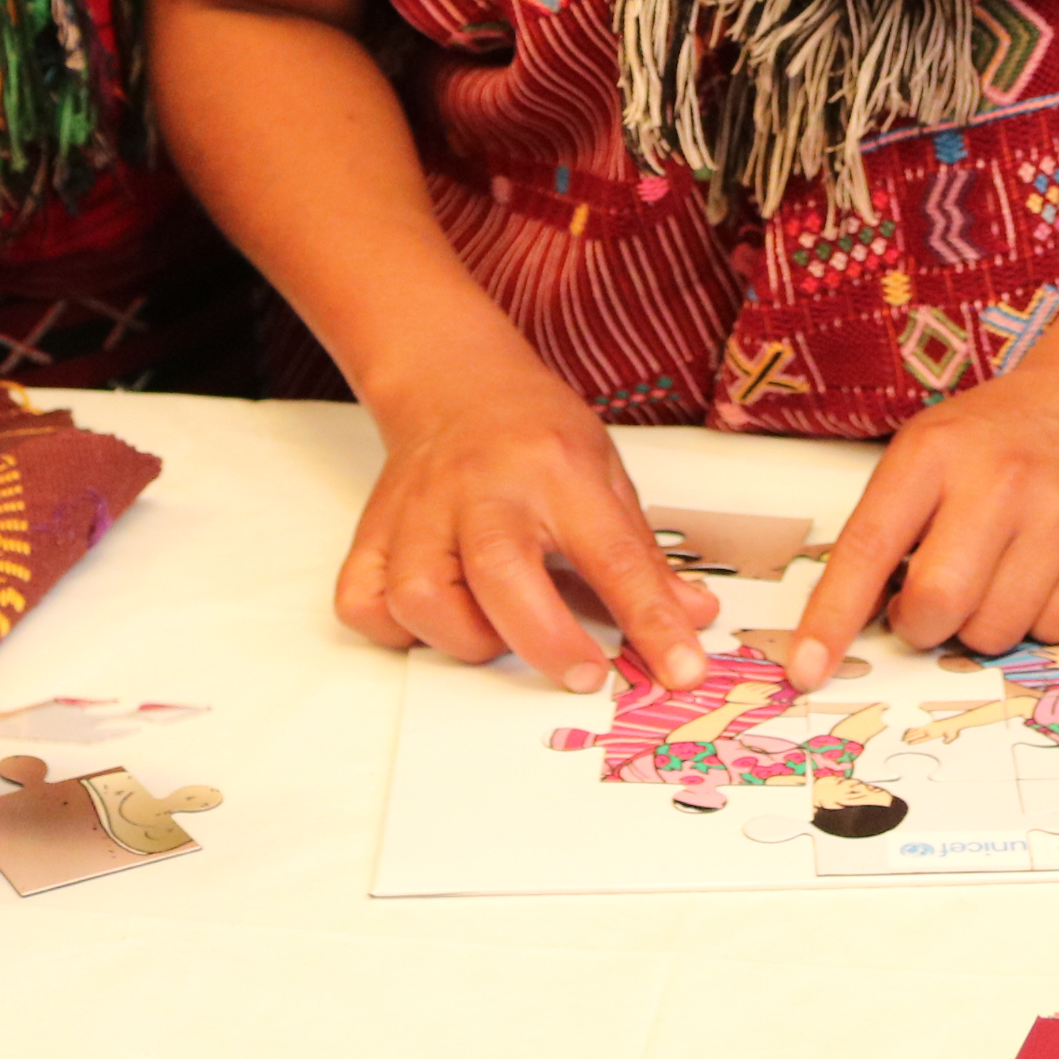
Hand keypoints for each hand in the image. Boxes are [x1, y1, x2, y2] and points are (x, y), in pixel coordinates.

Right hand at [343, 360, 720, 694]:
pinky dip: (396, 630)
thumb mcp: (605, 474)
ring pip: (420, 596)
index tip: (680, 669)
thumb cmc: (534, 434)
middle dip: (546, 641)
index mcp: (556, 467)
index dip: (650, 619)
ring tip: (498, 632)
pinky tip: (436, 621)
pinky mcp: (372, 532)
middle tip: (585, 674)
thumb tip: (693, 620)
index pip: (611, 552)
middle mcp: (481, 487)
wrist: (453, 384)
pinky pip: (365, 602)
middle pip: (500, 572)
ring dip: (464, 638)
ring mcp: (418, 510)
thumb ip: (641, 555)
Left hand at [787, 371, 1058, 676]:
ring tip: (989, 574)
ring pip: (994, 633)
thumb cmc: (986, 443)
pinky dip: (1033, 621)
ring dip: (978, 625)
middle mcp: (1000, 478)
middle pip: (937, 604)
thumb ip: (882, 531)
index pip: (869, 548)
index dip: (832, 618)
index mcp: (933, 452)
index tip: (805, 669)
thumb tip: (841, 630)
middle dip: (921, 624)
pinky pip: (1052, 634)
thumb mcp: (920, 455)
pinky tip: (1036, 573)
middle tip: (928, 600)